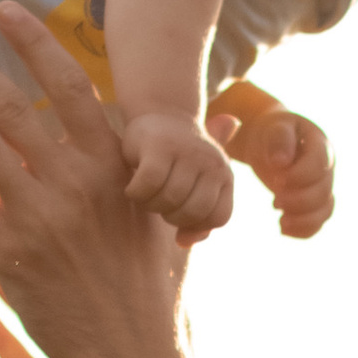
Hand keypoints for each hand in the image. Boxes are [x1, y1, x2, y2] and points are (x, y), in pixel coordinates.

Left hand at [0, 7, 187, 357]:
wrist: (132, 356)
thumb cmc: (155, 290)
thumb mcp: (176, 217)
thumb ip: (197, 163)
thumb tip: (243, 124)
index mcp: (115, 166)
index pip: (71, 85)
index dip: (35, 43)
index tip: (3, 8)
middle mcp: (76, 182)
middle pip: (11, 104)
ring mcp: (40, 216)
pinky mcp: (10, 252)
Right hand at [121, 107, 236, 237]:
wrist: (161, 114)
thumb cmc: (178, 161)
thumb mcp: (195, 187)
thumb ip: (199, 218)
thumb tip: (184, 243)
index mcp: (225, 176)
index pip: (218, 217)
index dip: (196, 224)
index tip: (179, 214)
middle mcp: (212, 162)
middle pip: (193, 211)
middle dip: (171, 216)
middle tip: (159, 204)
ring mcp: (187, 152)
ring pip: (170, 199)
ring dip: (151, 205)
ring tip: (146, 194)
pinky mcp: (159, 145)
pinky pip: (148, 184)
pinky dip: (137, 193)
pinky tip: (132, 188)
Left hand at [210, 85, 335, 241]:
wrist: (271, 142)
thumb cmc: (272, 132)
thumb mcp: (274, 128)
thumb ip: (280, 140)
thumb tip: (281, 162)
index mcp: (320, 145)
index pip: (318, 165)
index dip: (299, 176)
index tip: (276, 180)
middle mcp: (326, 168)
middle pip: (323, 191)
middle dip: (299, 201)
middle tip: (275, 203)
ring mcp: (323, 187)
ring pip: (324, 210)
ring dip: (303, 221)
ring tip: (281, 223)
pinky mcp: (315, 203)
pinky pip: (318, 222)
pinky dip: (304, 230)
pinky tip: (282, 229)